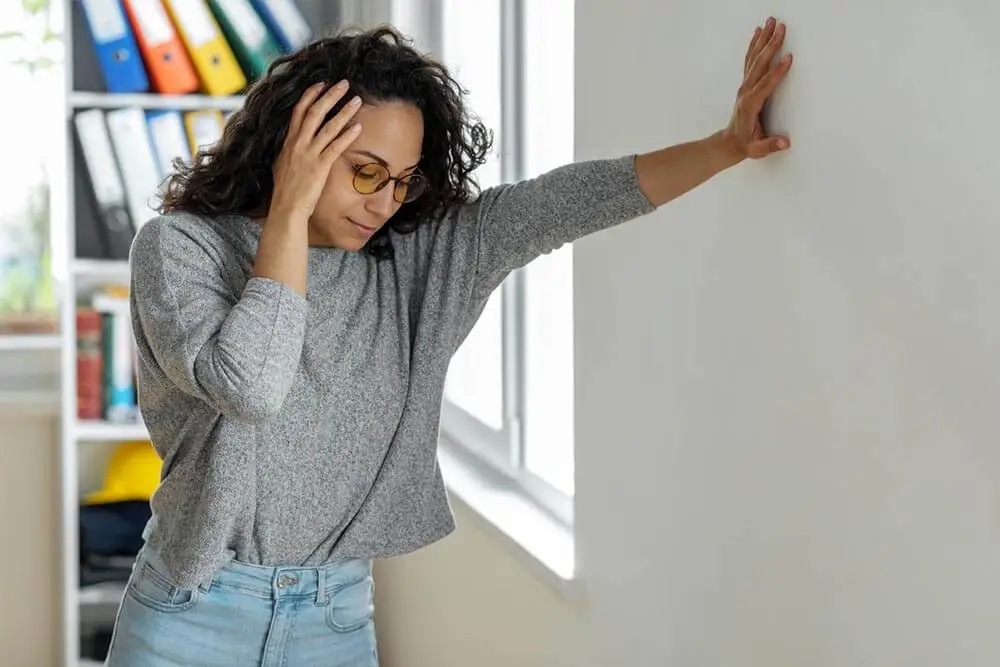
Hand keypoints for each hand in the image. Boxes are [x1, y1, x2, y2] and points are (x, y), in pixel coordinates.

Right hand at [270, 80, 362, 217]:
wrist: (286, 208)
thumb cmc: (286, 190)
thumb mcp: (283, 165)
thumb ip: (290, 151)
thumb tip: (292, 145)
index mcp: (289, 141)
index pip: (299, 111)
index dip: (311, 95)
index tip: (322, 84)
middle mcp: (297, 144)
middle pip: (315, 111)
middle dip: (330, 95)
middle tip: (344, 83)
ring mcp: (308, 154)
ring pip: (328, 126)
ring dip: (343, 111)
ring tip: (357, 100)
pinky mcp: (320, 167)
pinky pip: (335, 147)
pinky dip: (347, 135)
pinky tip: (358, 127)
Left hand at [724, 17, 792, 159]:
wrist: (729, 143)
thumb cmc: (745, 145)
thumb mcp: (756, 150)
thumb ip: (769, 145)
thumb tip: (785, 143)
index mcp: (750, 105)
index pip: (765, 85)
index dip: (777, 72)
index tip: (788, 58)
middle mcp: (746, 92)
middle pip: (759, 65)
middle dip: (771, 45)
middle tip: (781, 28)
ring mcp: (744, 86)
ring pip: (754, 58)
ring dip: (764, 39)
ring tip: (771, 22)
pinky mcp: (746, 83)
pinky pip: (750, 60)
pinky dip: (754, 45)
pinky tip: (758, 33)